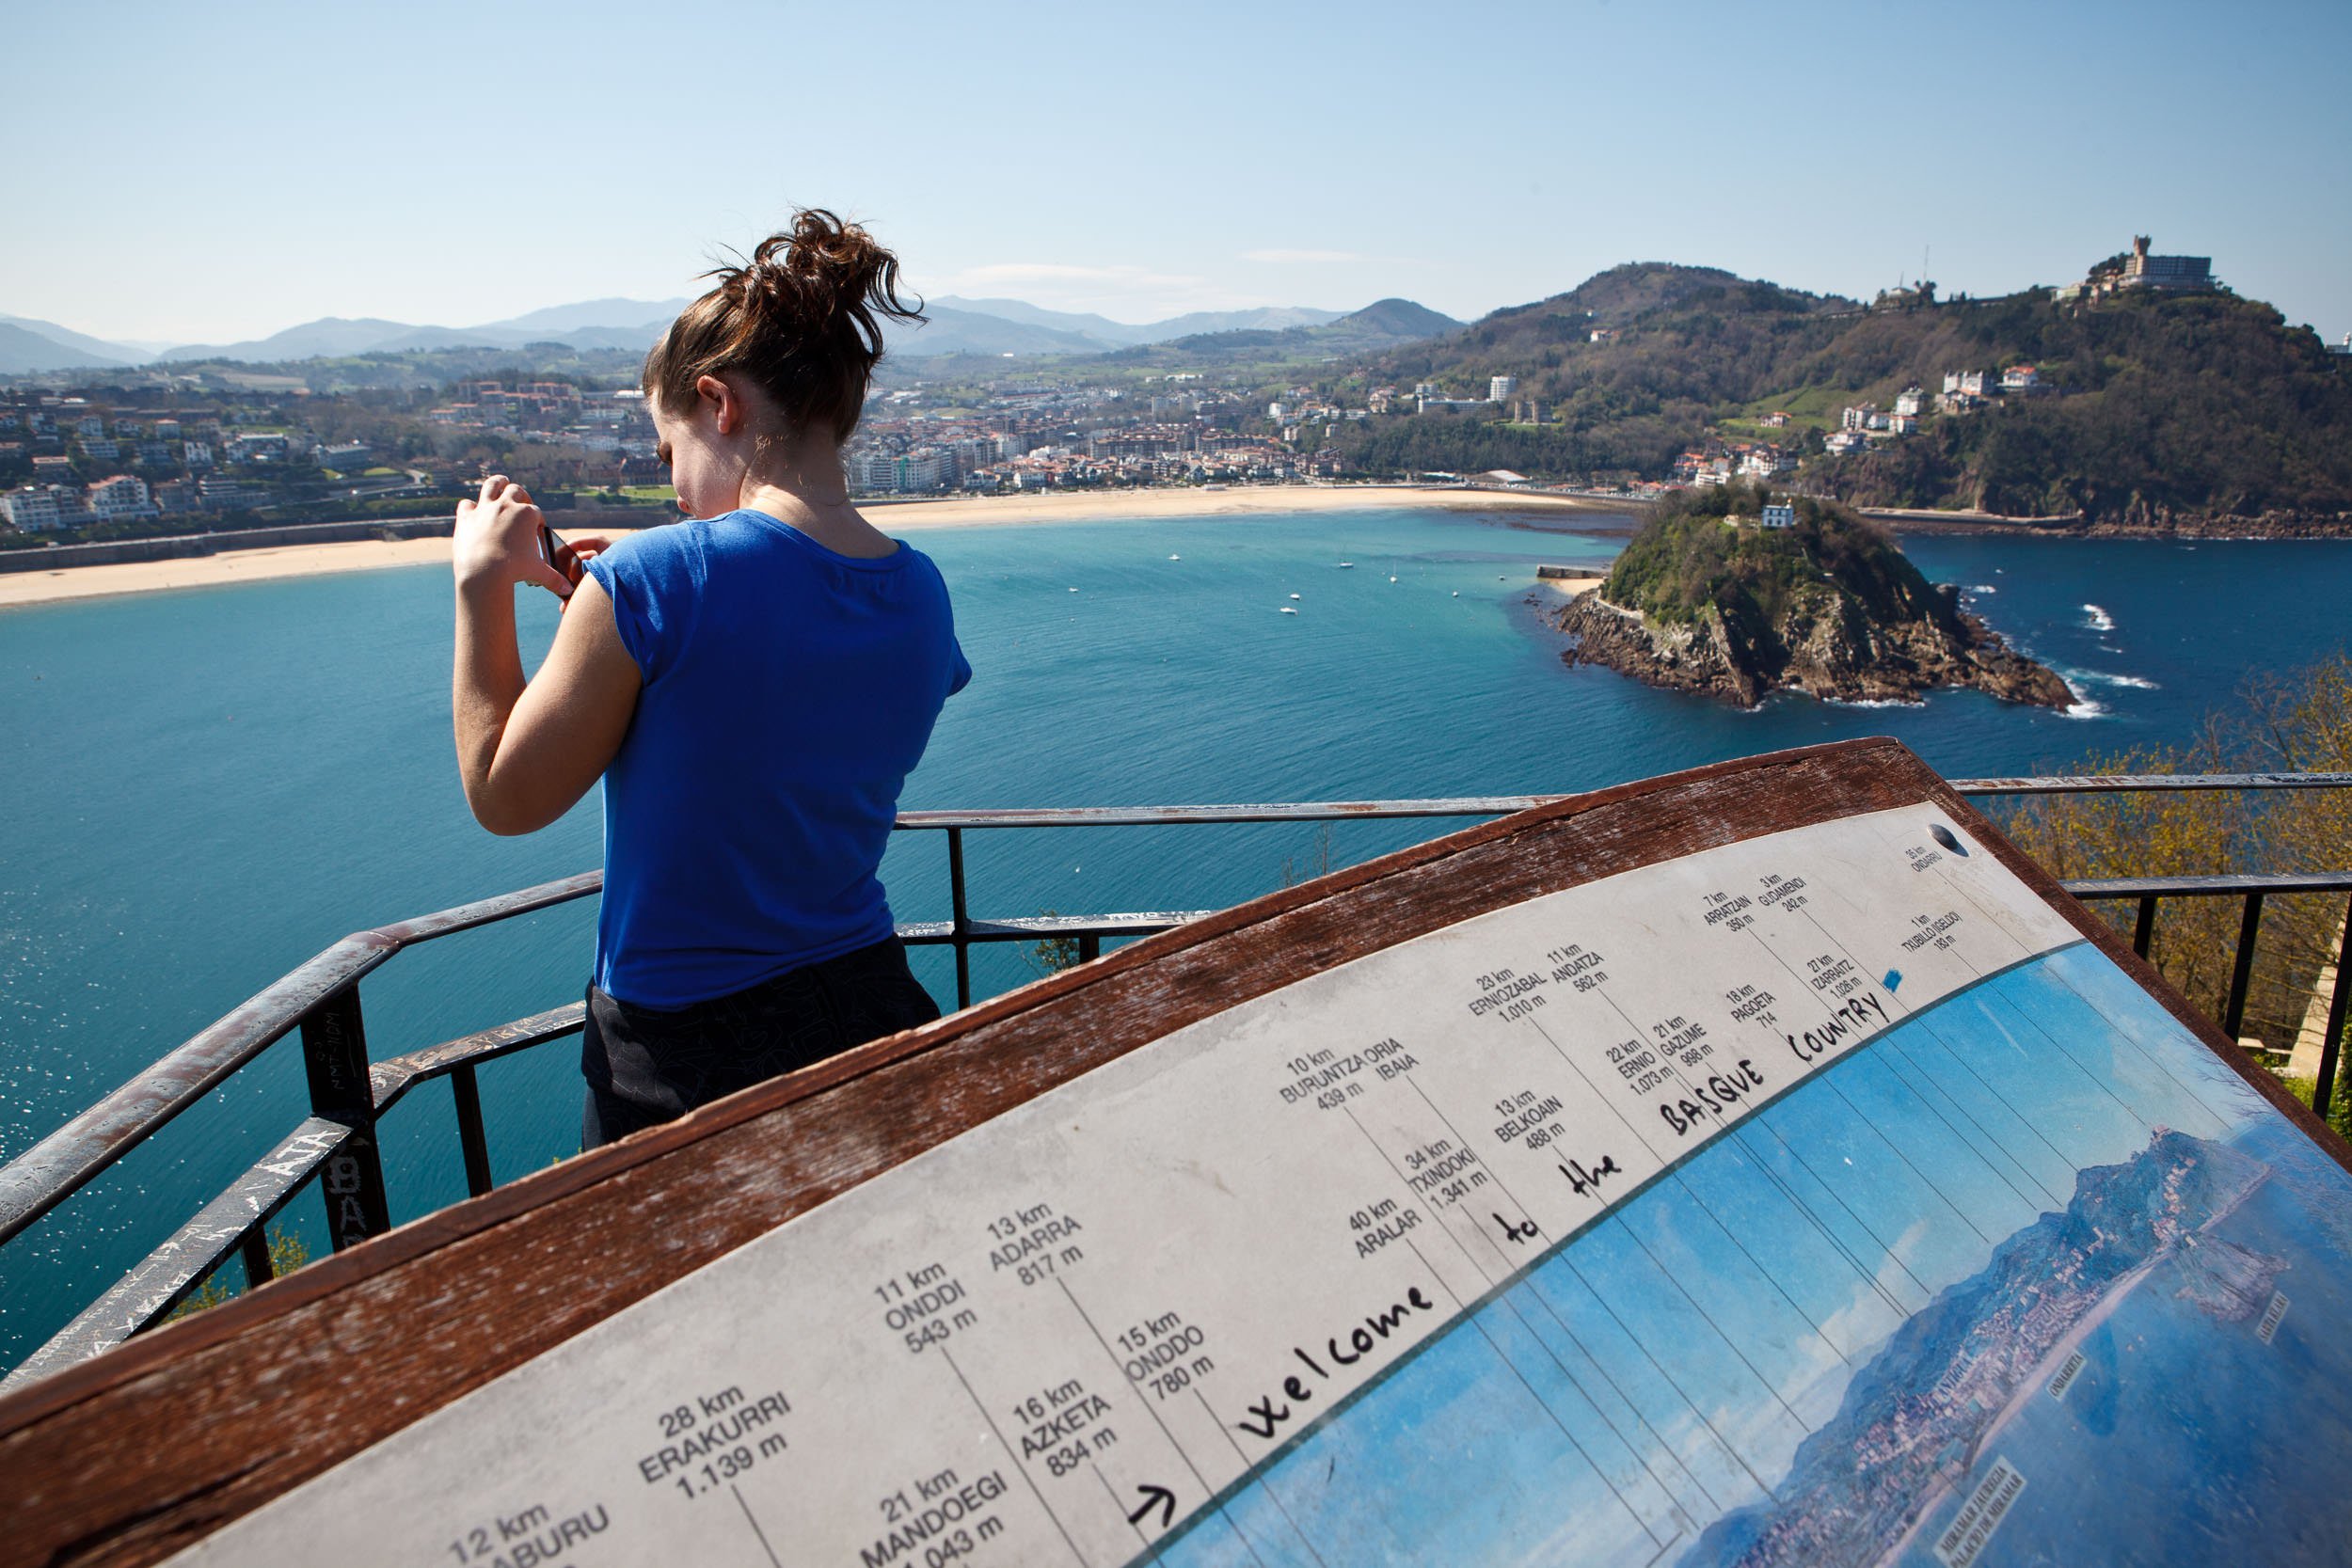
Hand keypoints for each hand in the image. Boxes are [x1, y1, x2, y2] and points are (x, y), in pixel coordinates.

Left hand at [453, 474, 571, 597]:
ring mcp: (485, 508)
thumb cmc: (515, 571)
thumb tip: (568, 590)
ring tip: (502, 483)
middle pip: (517, 491)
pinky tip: (473, 511)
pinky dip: (470, 507)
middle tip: (522, 503)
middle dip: (521, 496)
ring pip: (492, 485)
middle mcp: (506, 505)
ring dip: (498, 483)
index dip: (536, 522)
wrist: (484, 572)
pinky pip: (466, 504)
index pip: (535, 513)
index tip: (535, 531)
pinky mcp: (466, 516)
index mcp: (527, 514)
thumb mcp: (538, 573)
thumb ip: (554, 579)